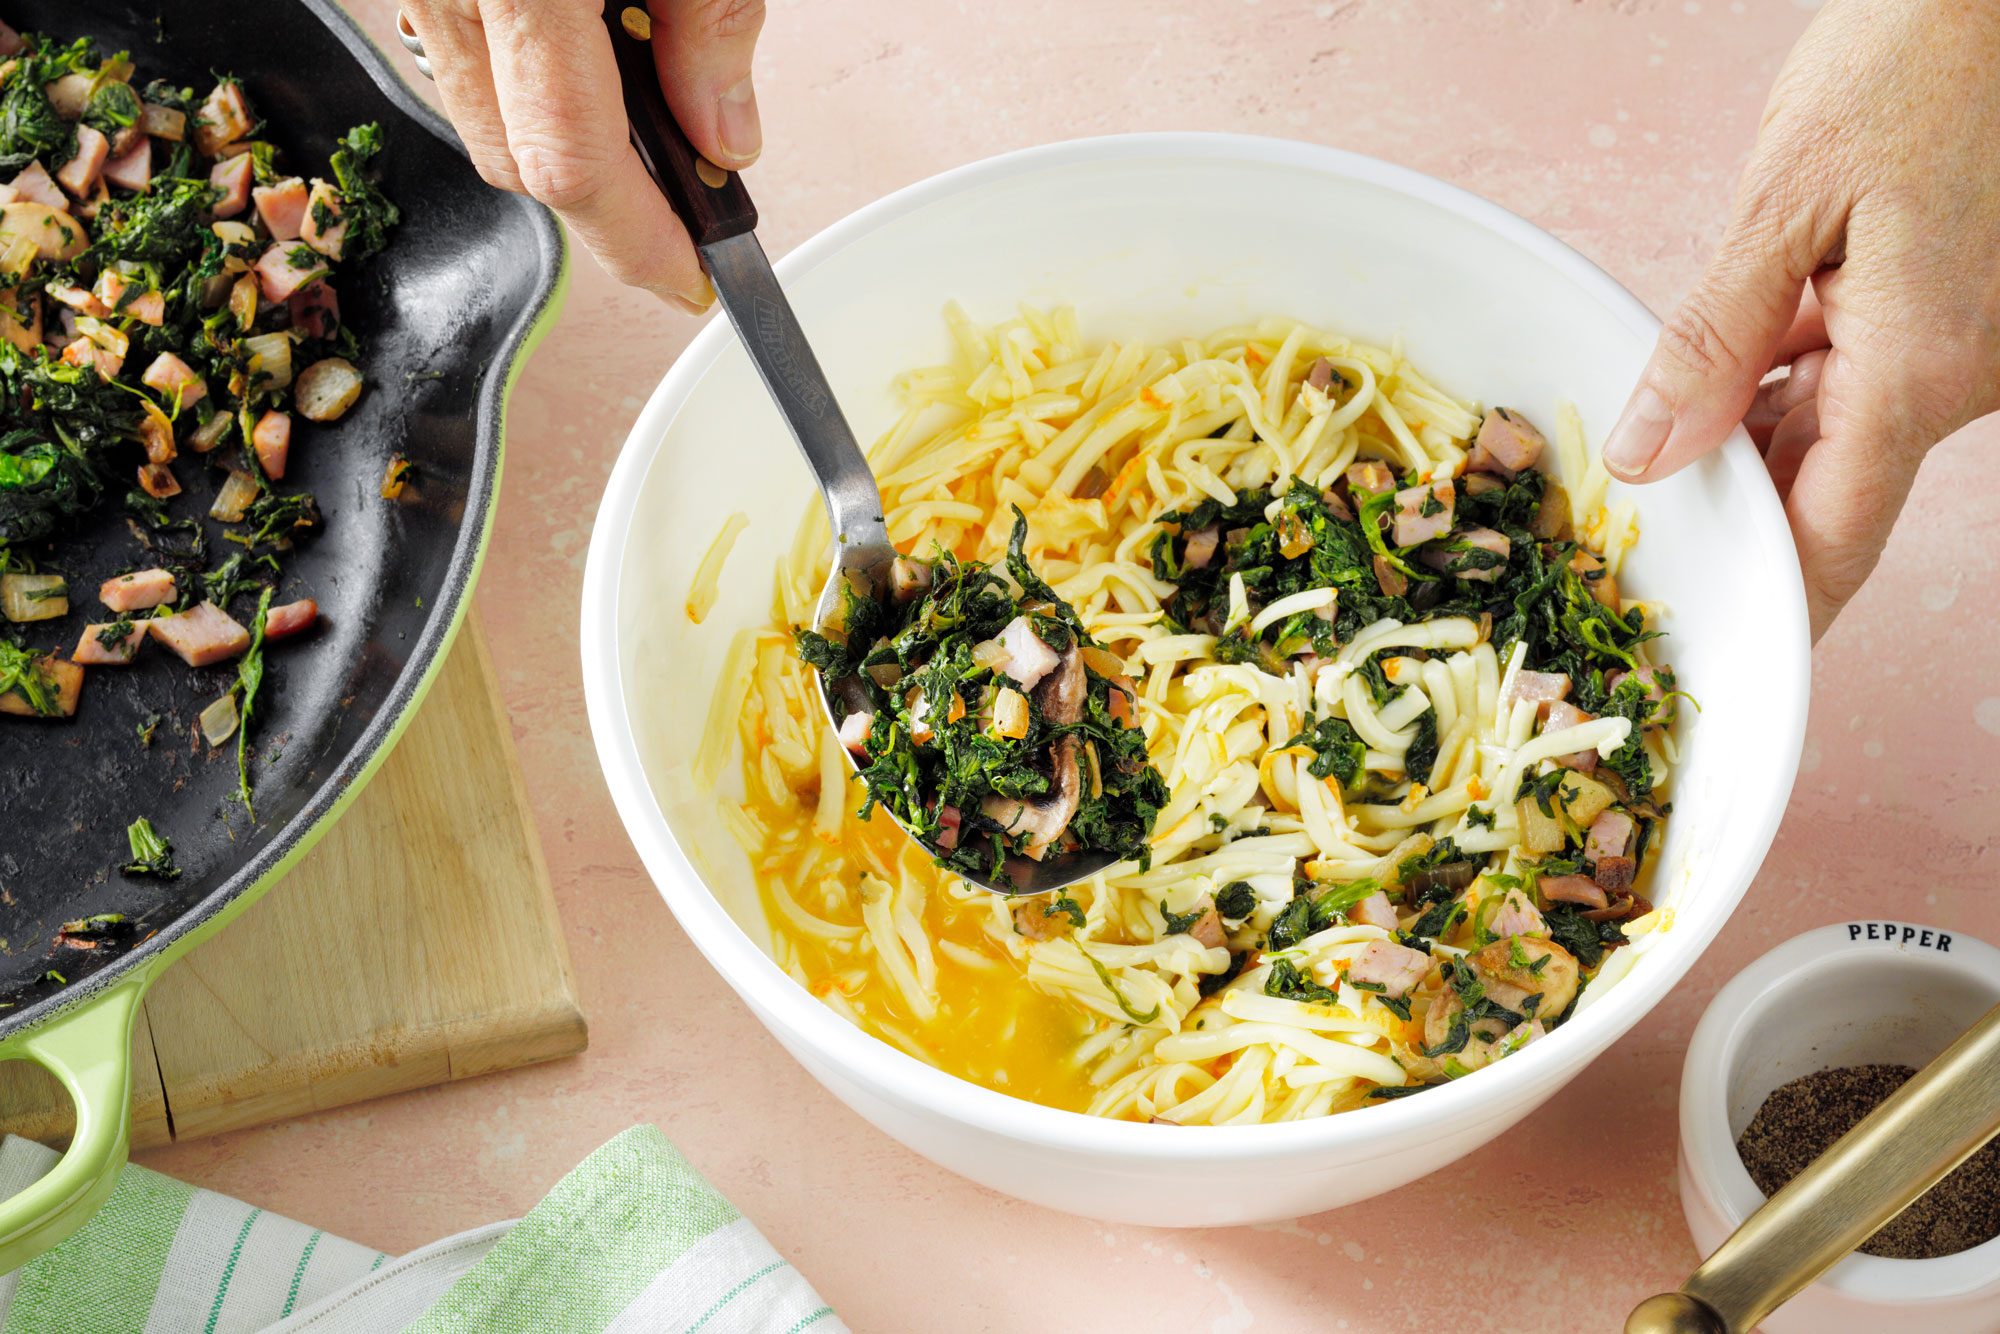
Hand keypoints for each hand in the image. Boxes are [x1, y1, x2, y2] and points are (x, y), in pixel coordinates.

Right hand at [399, 0, 763, 309]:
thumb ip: (710, 30)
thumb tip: (725, 142)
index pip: (572, 164)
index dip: (637, 242)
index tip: (689, 278)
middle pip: (517, 161)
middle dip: (609, 201)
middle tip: (685, 205)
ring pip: (482, 118)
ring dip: (563, 138)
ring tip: (644, 104)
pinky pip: (462, 60)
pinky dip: (522, 80)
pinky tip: (586, 55)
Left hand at [1600, 0, 1999, 639]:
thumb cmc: (1918, 62)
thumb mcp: (1786, 202)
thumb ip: (1714, 340)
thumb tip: (1651, 452)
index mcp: (1923, 369)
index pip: (1834, 538)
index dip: (1778, 608)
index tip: (1724, 652)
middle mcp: (1961, 376)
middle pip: (1829, 488)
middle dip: (1740, 508)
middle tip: (1643, 532)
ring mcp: (1970, 345)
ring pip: (1839, 428)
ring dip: (1754, 437)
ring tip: (1660, 441)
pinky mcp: (1960, 309)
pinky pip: (1861, 373)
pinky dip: (1788, 378)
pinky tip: (1723, 367)